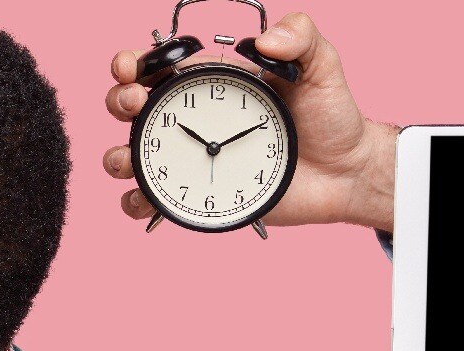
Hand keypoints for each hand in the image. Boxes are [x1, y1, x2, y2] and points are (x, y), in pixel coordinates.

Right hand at [104, 12, 398, 230]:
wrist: (344, 173)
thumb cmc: (331, 118)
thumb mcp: (321, 66)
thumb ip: (301, 36)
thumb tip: (265, 39)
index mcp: (208, 84)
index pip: (156, 67)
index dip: (131, 63)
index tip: (131, 68)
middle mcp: (191, 121)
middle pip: (129, 108)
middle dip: (118, 102)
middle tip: (136, 105)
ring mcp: (189, 161)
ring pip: (129, 156)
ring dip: (118, 156)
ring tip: (133, 156)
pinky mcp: (195, 197)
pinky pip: (149, 202)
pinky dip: (136, 201)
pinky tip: (146, 197)